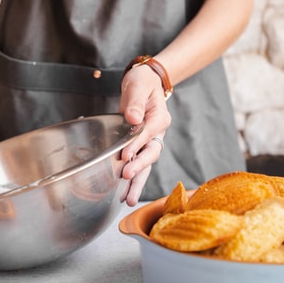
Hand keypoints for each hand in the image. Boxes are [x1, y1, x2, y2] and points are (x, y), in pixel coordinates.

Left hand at [119, 64, 170, 206]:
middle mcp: (158, 133)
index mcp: (160, 118)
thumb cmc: (142, 82)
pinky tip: (123, 193)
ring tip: (129, 199)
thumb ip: (136, 101)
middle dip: (139, 167)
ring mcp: (151, 141)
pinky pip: (138, 164)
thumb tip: (133, 118)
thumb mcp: (138, 85)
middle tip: (126, 176)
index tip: (124, 155)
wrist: (144, 82)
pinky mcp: (141, 146)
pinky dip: (133, 179)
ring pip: (146, 165)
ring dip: (137, 182)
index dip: (136, 145)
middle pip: (151, 154)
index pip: (148, 134)